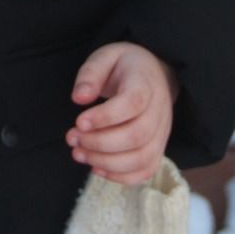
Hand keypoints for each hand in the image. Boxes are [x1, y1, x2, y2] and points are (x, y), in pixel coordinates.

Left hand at [65, 42, 177, 184]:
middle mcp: (159, 110)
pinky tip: (97, 167)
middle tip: (72, 138)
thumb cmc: (124, 66)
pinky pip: (146, 170)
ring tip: (79, 154)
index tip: (79, 122)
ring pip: (142, 158)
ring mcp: (162, 132)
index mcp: (145, 83)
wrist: (153, 74)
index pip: (132, 103)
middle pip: (136, 136)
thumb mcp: (105, 57)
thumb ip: (91, 74)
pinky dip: (121, 176)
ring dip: (106, 162)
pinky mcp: (158, 148)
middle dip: (99, 143)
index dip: (104, 117)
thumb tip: (79, 98)